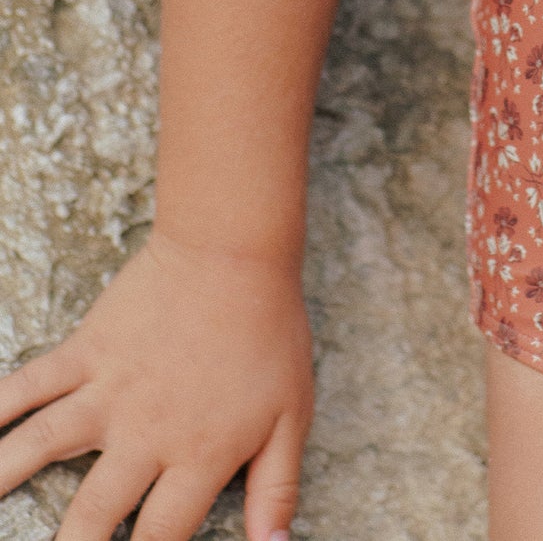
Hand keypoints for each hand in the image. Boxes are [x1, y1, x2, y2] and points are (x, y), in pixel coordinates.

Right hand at [0, 230, 312, 540]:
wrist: (236, 251)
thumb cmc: (270, 331)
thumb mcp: (292, 414)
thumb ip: (277, 487)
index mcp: (198, 456)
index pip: (159, 538)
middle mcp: (145, 432)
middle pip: (92, 516)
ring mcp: (109, 389)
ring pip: (40, 447)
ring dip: (4, 476)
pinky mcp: (87, 349)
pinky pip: (30, 382)